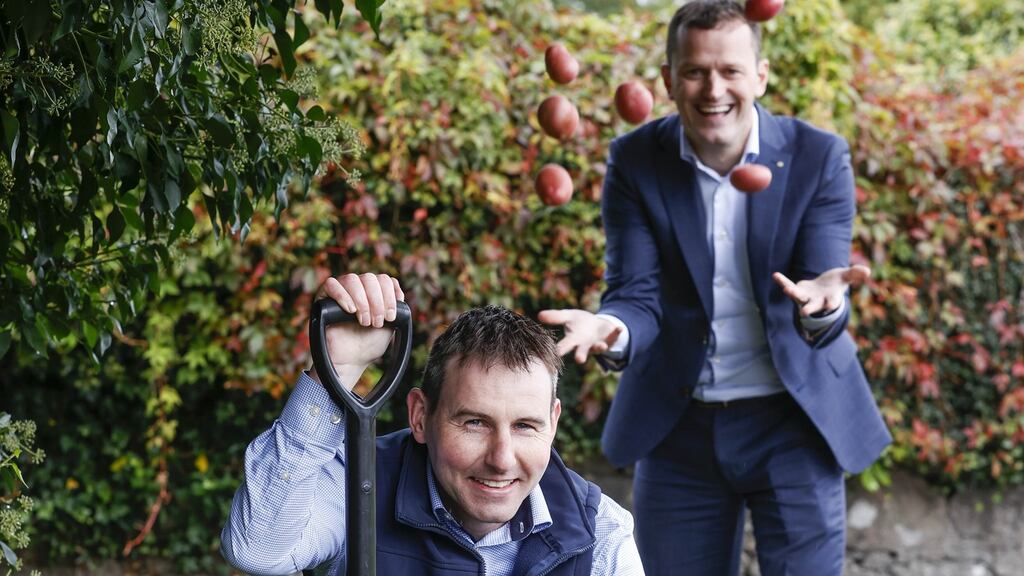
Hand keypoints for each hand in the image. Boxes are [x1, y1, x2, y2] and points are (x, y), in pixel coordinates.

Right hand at [309, 273, 404, 389]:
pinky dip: (342, 295)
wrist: (350, 360)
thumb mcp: (390, 327)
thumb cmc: (368, 343)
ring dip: (361, 301)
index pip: (384, 280)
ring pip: (352, 279)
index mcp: (374, 291)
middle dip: (377, 301)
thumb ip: (397, 310)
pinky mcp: (323, 297)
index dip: (389, 296)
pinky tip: (350, 310)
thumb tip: (399, 294)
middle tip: (376, 322)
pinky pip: (331, 284)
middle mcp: (358, 287)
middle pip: (370, 278)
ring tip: (363, 321)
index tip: (391, 317)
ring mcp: (341, 289)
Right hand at [537, 309, 622, 363]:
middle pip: (582, 351)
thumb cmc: (579, 323)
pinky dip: (617, 333)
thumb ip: (555, 317)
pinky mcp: (610, 339)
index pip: (565, 345)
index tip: (556, 353)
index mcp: (573, 340)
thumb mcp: (567, 317)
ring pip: (598, 347)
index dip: (560, 349)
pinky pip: (614, 336)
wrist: (597, 326)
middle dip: (581, 355)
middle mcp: (585, 345)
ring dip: (600, 347)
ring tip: (602, 346)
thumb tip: (539, 315)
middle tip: (579, 360)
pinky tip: (620, 328)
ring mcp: (598, 343)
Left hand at [772, 265, 870, 316]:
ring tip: (786, 289)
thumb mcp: (846, 276)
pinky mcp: (797, 290)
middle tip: (804, 313)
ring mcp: (806, 297)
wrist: (823, 287)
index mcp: (830, 299)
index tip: (831, 305)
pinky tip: (775, 275)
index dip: (831, 304)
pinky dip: (782, 281)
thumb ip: (855, 274)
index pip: (831, 303)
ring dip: (792, 293)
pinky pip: (788, 285)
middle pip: (813, 306)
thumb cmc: (836, 283)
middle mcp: (817, 301)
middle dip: (809, 309)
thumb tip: (867, 271)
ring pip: (798, 297)